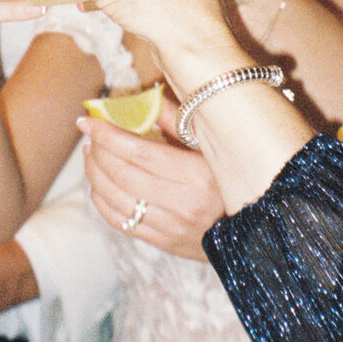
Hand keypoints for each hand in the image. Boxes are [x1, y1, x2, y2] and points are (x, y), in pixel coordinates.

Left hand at [80, 101, 223, 261]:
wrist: (255, 226)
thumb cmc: (232, 176)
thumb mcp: (212, 144)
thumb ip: (177, 120)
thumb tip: (143, 98)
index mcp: (197, 174)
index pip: (137, 151)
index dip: (106, 134)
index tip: (87, 120)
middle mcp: (182, 203)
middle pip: (121, 174)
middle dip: (98, 151)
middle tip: (91, 136)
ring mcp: (171, 227)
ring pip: (114, 199)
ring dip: (94, 174)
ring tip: (91, 155)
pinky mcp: (163, 243)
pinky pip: (120, 221)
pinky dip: (102, 201)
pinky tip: (99, 185)